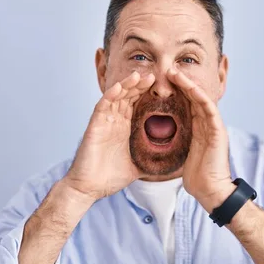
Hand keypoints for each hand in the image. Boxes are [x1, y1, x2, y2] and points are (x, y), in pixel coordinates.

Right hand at [64, 71, 154, 201]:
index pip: (137, 105)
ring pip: (116, 97)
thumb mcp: (138, 166)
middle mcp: (114, 122)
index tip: (162, 86)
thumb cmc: (110, 177)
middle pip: (127, 97)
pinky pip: (102, 106)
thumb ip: (152, 159)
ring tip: (139, 75)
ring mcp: (104, 123)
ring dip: (126, 85)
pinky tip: (118, 87)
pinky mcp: (95, 127)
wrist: (90, 188)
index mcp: (125, 129)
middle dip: (139, 85)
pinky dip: (110, 95)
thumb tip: (173, 163)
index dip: (147, 94)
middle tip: (154, 76)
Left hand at [166, 68, 234, 211]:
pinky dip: (200, 97)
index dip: (176, 91)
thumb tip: (161, 138)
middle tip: (168, 70)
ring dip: (189, 85)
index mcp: (199, 129)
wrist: (210, 191)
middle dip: (181, 83)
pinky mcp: (218, 132)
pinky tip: (190, 87)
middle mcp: (208, 124)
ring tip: (175, 73)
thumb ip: (178, 142)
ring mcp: (214, 127)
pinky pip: (209, 110)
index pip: (187, 104)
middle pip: (194, 97)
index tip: (162, 81)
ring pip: (201, 99)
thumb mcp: (183, 154)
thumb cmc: (197, 177)